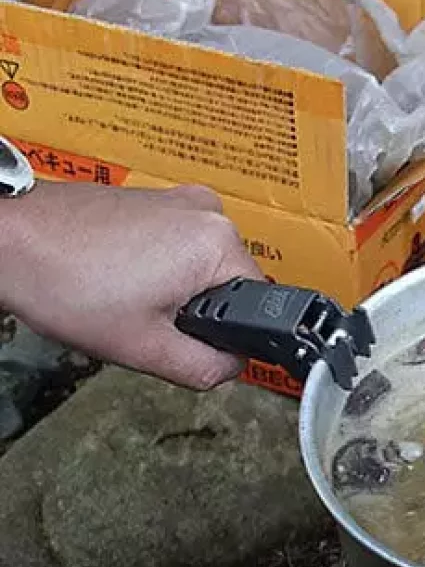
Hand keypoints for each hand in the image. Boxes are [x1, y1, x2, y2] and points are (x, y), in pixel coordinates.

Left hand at [2, 183, 261, 389]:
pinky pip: (179, 246)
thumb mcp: (146, 349)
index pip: (257, 307)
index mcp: (219, 243)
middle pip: (229, 286)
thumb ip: (208, 368)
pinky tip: (117, 276)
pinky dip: (156, 267)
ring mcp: (180, 199)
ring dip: (174, 290)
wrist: (7, 240)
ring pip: (202, 268)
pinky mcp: (156, 198)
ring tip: (124, 295)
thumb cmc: (65, 283)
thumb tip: (233, 366)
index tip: (177, 336)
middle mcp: (209, 210)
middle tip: (144, 319)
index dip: (222, 336)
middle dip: (195, 312)